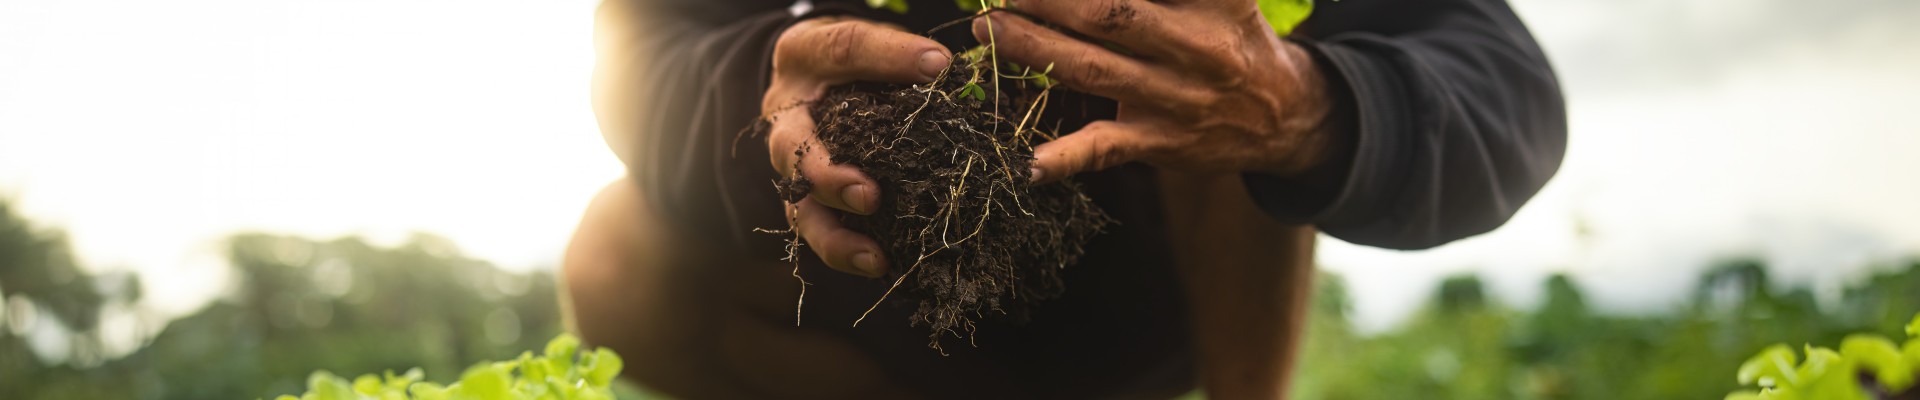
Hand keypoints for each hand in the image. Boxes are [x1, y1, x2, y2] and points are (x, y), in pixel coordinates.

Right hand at [764, 17, 952, 277]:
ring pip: (800, 208)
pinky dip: (845, 252)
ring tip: (874, 258)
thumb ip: (895, 51)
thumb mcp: (867, 41)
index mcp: (802, 58)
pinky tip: (881, 263)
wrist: (812, 81)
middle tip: (869, 196)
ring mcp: (791, 166)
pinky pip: (817, 232)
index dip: (889, 57)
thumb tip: (941, 67)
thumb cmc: (848, 62)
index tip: (937, 66)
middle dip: (830, 179)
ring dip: (834, 236)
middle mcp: (786, 117)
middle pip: (795, 152)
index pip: (842, 50)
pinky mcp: (805, 199)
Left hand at [974, 0, 1336, 182]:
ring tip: (990, 30)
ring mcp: (1174, 100)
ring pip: (1094, 72)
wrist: (1286, 113)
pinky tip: (1030, 160)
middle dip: (1048, 0)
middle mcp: (1196, 48)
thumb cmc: (1235, 35)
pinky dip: (1066, 156)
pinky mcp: (1159, 142)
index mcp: (1214, 2)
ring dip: (1034, 50)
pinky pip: (1106, 148)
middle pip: (1109, 17)